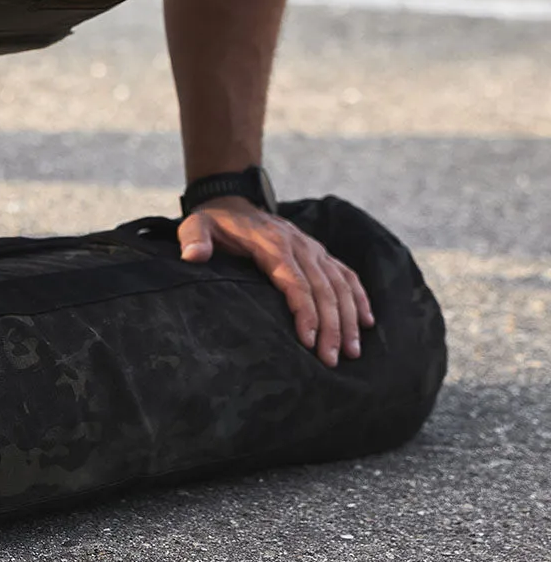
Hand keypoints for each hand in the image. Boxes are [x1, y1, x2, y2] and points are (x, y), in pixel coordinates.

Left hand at [177, 196, 374, 366]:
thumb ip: (194, 239)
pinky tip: (367, 322)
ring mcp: (312, 248)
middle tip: (331, 360)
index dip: (304, 311)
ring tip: (352, 352)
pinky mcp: (319, 252)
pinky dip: (359, 296)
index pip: (294, 280)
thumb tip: (193, 256)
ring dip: (349, 318)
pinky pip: (346, 273)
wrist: (233, 201)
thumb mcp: (196, 225)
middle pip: (322, 288)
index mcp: (271, 243)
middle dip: (330, 326)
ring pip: (339, 284)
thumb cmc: (215, 222)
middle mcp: (299, 245)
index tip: (307, 341)